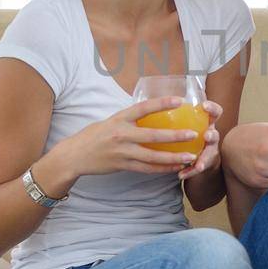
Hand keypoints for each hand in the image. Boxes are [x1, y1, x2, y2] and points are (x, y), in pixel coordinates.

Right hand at [58, 96, 202, 177]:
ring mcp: (122, 152)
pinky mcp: (122, 166)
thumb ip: (129, 119)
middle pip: (153, 136)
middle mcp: (121, 135)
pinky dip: (162, 169)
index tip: (180, 100)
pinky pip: (146, 168)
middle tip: (193, 134)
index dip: (162, 103)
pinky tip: (175, 168)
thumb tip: (149, 112)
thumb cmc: (93, 136)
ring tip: (190, 156)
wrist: (74, 156)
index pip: (143, 108)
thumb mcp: (109, 121)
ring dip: (173, 157)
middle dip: (175, 136)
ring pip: (152, 156)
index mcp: (119, 119)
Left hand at [180, 100, 223, 180]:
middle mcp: (210, 134)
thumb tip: (152, 103)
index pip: (214, 112)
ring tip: (199, 165)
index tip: (203, 105)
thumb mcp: (185, 121)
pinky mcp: (205, 162)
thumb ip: (175, 114)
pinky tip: (181, 175)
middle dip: (212, 135)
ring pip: (209, 154)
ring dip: (204, 158)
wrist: (200, 153)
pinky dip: (190, 171)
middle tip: (207, 136)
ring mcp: (209, 149)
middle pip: (215, 133)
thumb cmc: (187, 131)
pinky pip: (198, 168)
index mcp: (206, 122)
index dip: (212, 107)